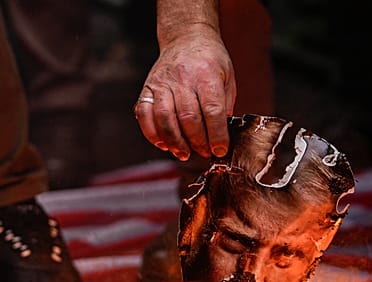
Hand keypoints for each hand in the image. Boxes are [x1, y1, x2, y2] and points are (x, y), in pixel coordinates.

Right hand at [135, 30, 235, 160]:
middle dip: (198, 142)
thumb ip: (225, 105)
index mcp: (206, 74)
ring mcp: (162, 83)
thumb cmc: (210, 61)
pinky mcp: (148, 88)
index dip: (217, 134)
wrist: (186, 37)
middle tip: (204, 153)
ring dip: (175, 142)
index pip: (212, 110)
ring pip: (165, 118)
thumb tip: (221, 136)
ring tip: (184, 153)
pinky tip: (164, 144)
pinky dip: (152, 134)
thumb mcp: (227, 77)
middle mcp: (182, 78)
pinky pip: (144, 114)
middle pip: (188, 117)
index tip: (220, 150)